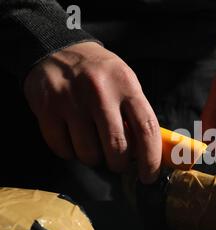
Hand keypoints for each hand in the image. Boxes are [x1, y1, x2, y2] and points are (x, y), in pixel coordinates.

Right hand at [24, 42, 160, 182]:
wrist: (58, 50)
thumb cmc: (100, 74)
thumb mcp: (126, 84)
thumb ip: (137, 115)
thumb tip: (149, 154)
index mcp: (127, 86)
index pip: (147, 130)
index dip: (151, 159)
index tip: (149, 176)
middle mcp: (101, 92)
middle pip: (117, 148)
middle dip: (120, 164)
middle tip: (118, 162)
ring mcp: (72, 100)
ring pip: (89, 153)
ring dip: (94, 159)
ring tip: (94, 147)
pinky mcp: (47, 108)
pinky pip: (62, 149)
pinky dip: (70, 152)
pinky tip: (73, 140)